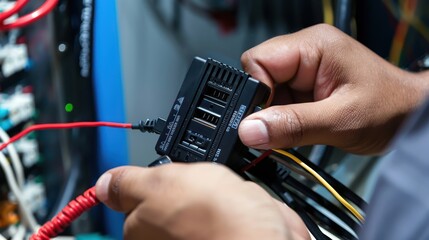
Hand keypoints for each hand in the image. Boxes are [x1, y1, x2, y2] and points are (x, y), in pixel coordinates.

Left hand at [95, 163, 309, 239]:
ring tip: (221, 192)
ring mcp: (198, 236)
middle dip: (184, 186)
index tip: (165, 177)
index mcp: (141, 234)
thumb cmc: (211, 220)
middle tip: (195, 185)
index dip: (151, 184)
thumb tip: (103, 185)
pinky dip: (231, 198)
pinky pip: (224, 206)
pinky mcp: (228, 230)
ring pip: (200, 201)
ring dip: (211, 190)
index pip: (135, 204)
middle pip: (171, 200)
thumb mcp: (157, 184)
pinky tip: (238, 198)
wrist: (265, 235)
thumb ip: (127, 183)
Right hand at [239, 24, 428, 153]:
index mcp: (313, 46)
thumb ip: (292, 125)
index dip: (256, 93)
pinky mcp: (306, 86)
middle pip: (258, 77)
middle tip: (289, 126)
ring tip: (305, 125)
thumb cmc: (390, 108)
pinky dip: (285, 119)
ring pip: (267, 93)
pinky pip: (279, 102)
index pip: (258, 61)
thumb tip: (248, 130)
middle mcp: (305, 52)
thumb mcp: (340, 121)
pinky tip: (305, 126)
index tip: (265, 120)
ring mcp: (305, 69)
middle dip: (268, 107)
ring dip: (278, 115)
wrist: (411, 116)